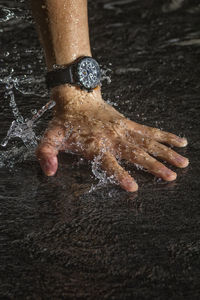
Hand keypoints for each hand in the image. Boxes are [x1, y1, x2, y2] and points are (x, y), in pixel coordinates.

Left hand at [36, 85, 188, 191]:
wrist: (76, 98)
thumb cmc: (65, 122)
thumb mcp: (50, 137)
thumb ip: (46, 154)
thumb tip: (49, 172)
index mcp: (95, 145)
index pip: (109, 163)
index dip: (120, 175)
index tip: (133, 187)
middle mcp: (113, 138)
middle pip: (136, 154)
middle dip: (153, 166)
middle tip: (170, 176)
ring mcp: (123, 130)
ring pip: (148, 142)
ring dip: (166, 153)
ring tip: (183, 162)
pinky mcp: (129, 123)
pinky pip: (150, 130)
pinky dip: (166, 136)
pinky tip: (180, 141)